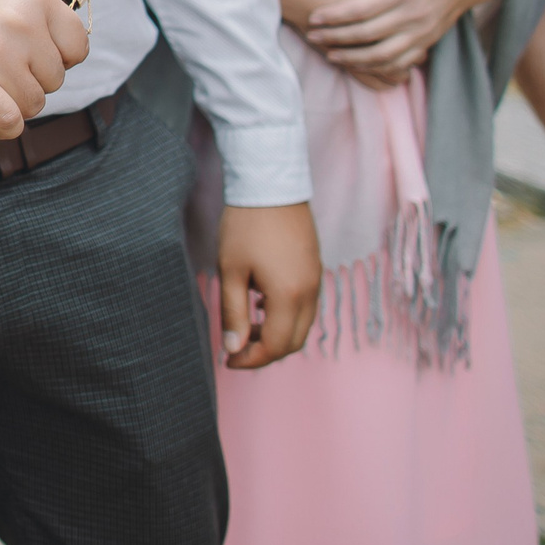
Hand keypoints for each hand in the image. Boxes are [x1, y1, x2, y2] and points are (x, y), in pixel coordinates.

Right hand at [0, 0, 97, 139]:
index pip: (76, 48)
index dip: (55, 55)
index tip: (31, 48)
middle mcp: (19, 21)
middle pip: (54, 80)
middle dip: (32, 78)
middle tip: (4, 62)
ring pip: (33, 103)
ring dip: (14, 100)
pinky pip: (9, 121)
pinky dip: (2, 124)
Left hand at [218, 202, 320, 368]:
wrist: (271, 184)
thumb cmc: (246, 225)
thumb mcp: (231, 271)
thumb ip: (233, 313)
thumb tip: (233, 349)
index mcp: (289, 296)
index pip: (276, 346)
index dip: (252, 359)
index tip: (228, 360)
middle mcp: (310, 292)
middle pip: (294, 341)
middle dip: (265, 351)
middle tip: (236, 347)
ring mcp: (316, 279)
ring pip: (302, 325)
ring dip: (276, 334)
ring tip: (245, 325)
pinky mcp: (315, 268)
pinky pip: (306, 306)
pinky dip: (285, 316)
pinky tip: (260, 303)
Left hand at [308, 0, 507, 85]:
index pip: (360, 9)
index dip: (334, 17)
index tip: (313, 18)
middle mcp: (414, 14)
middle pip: (367, 35)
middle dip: (336, 39)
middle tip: (312, 37)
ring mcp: (423, 32)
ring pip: (383, 56)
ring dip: (353, 60)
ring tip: (330, 56)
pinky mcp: (429, 42)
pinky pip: (401, 64)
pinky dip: (377, 68)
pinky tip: (358, 64)